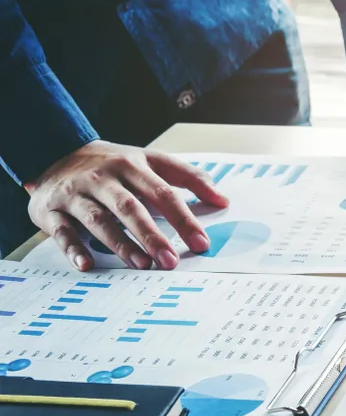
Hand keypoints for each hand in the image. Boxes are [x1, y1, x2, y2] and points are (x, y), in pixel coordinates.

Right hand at [25, 141, 229, 271]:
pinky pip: (62, 232)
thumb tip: (223, 200)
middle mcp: (103, 179)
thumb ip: (189, 178)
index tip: (201, 243)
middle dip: (152, 235)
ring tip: (142, 265)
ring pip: (98, 220)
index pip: (163, 193)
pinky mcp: (51, 210)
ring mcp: (76, 194)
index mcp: (132, 166)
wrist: (54, 150)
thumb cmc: (114, 165)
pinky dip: (74, 249)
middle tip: (170, 261)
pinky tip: (87, 265)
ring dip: (120, 244)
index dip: (183, 219)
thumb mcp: (151, 161)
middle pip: (130, 207)